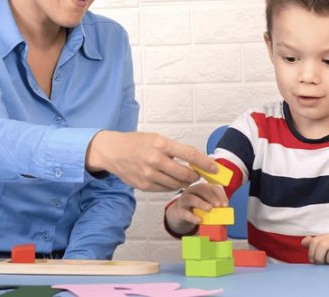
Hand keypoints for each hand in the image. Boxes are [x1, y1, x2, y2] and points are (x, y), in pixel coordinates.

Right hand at [85, 131, 217, 191]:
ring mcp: (149, 175)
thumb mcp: (156, 138)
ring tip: (184, 177)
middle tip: (197, 174)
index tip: (215, 168)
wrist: (113, 152)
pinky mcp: (144, 186)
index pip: (190, 155)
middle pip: (185, 174)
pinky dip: (172, 186)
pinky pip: (165, 189)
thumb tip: (195, 159)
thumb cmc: (136, 143)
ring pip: (177, 184)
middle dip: (195, 176)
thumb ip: (175, 149)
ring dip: (184, 182)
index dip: (205, 163)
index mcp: (161, 145)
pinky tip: (170, 180)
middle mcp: (155, 160)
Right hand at [165, 182, 227, 233]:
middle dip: (211, 197)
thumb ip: (215, 208)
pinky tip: (199, 220)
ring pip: (191, 198)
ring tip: (209, 209)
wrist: (179, 215)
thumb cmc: (196, 209)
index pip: (211, 187)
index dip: (219, 194)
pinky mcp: (178, 211)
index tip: (225, 204)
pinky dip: (192, 216)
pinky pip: (184, 212)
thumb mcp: (206, 206)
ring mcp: (183, 200)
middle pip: (200, 189)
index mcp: (201, 188)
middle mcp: (191, 191)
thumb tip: (226, 214)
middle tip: (219, 205)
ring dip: (201, 203)